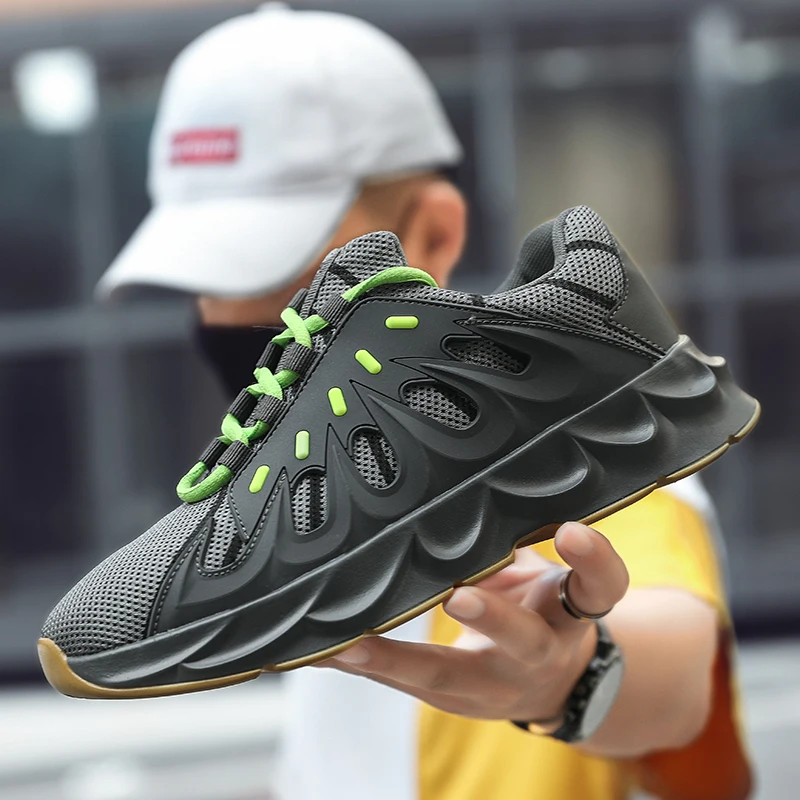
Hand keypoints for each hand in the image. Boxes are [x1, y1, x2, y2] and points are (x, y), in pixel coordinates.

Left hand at [318, 522, 628, 725]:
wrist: (554, 686)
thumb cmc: (542, 614)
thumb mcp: (547, 576)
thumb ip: (516, 542)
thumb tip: (466, 497)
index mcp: (568, 612)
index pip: (600, 587)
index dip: (593, 560)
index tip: (573, 530)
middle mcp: (538, 652)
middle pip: (523, 641)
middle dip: (491, 617)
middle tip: (459, 594)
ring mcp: (495, 684)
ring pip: (447, 676)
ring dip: (395, 660)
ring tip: (347, 645)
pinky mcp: (453, 700)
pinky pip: (403, 685)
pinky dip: (360, 667)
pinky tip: (318, 654)